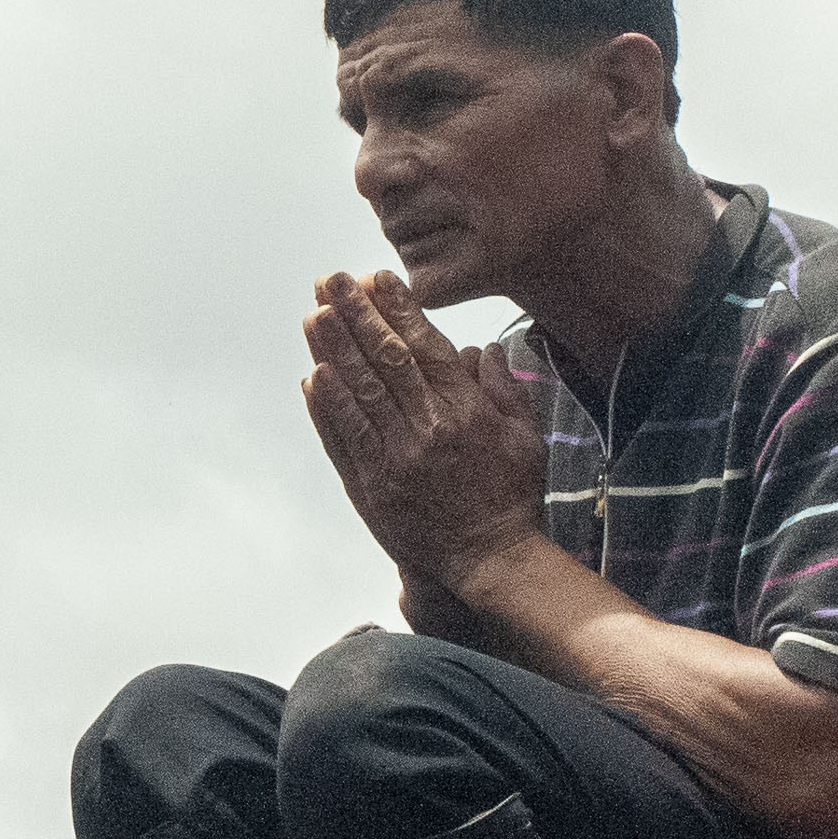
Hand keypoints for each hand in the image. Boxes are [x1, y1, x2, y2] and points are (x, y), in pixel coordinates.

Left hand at [301, 272, 546, 591]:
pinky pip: (343, 441)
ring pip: (358, 395)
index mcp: (465, 411)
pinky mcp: (372, 488)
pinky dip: (326, 409)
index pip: (425, 347)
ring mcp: (396, 460)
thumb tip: (483, 348)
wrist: (490, 559)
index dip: (397, 310)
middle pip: (385, 361)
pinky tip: (312, 377)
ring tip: (312, 316)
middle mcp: (427, 430)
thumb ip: (504, 388)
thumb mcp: (525, 436)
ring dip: (333, 352)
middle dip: (356, 316)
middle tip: (331, 281)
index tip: (375, 279)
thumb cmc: (512, 495)